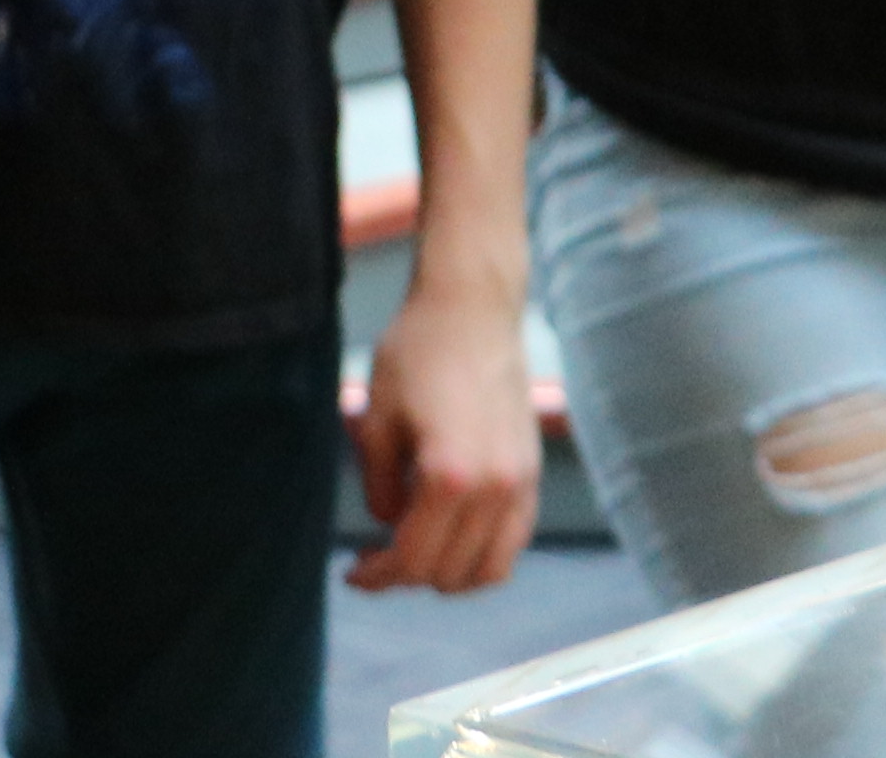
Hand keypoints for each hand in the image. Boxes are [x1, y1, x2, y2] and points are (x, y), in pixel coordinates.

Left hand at [345, 274, 540, 593]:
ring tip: (415, 554)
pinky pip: (513, 542)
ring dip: (448, 575)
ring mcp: (520, 484)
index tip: (353, 572)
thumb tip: (389, 523)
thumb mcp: (376, 418)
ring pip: (489, 571)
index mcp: (448, 476)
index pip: (412, 559)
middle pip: (447, 573)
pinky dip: (482, 556)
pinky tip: (452, 538)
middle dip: (405, 575)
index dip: (378, 575)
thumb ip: (378, 485)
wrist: (472, 309)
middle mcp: (493, 489)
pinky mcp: (533, 474)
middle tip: (374, 558)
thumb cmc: (417, 353)